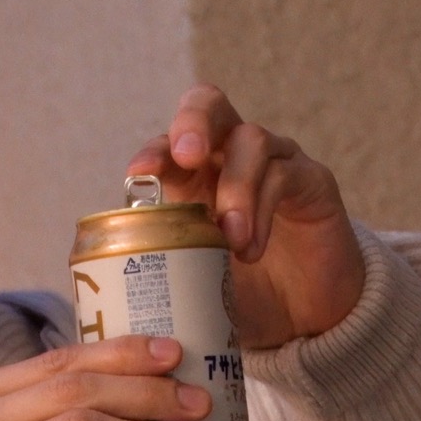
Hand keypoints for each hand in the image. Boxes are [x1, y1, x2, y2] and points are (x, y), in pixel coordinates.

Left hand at [127, 83, 364, 349]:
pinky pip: (284, 174)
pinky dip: (263, 208)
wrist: (306, 316)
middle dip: (194, 123)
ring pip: (251, 141)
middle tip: (187, 156)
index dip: (153, 151)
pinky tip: (251, 249)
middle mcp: (233, 153)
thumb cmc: (241, 289)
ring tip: (230, 240)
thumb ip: (160, 265)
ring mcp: (276, 160)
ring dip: (235, 188)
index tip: (138, 174)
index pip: (170, 142)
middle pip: (210, 104)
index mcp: (195, 172)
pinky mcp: (312, 179)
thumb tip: (108, 284)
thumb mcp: (193, 277)